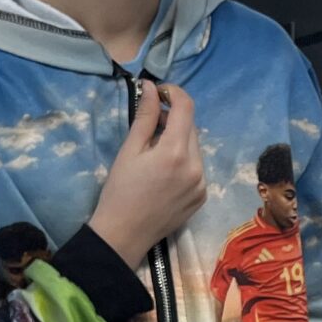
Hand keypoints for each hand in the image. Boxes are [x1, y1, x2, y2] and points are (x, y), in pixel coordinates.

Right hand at [90, 83, 203, 266]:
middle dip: (174, 118)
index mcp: (176, 152)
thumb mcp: (129, 150)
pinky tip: (164, 171)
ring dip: (179, 140)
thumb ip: (145, 117)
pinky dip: (183, 160)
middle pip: (191, 127)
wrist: (124, 234)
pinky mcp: (201, 196)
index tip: (159, 91)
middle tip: (150, 123)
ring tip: (154, 150)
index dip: (174, 93)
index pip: (186, 108)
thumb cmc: (120, 191)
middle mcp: (196, 167)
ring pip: (195, 147)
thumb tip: (151, 87)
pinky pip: (196, 167)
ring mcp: (202, 183)